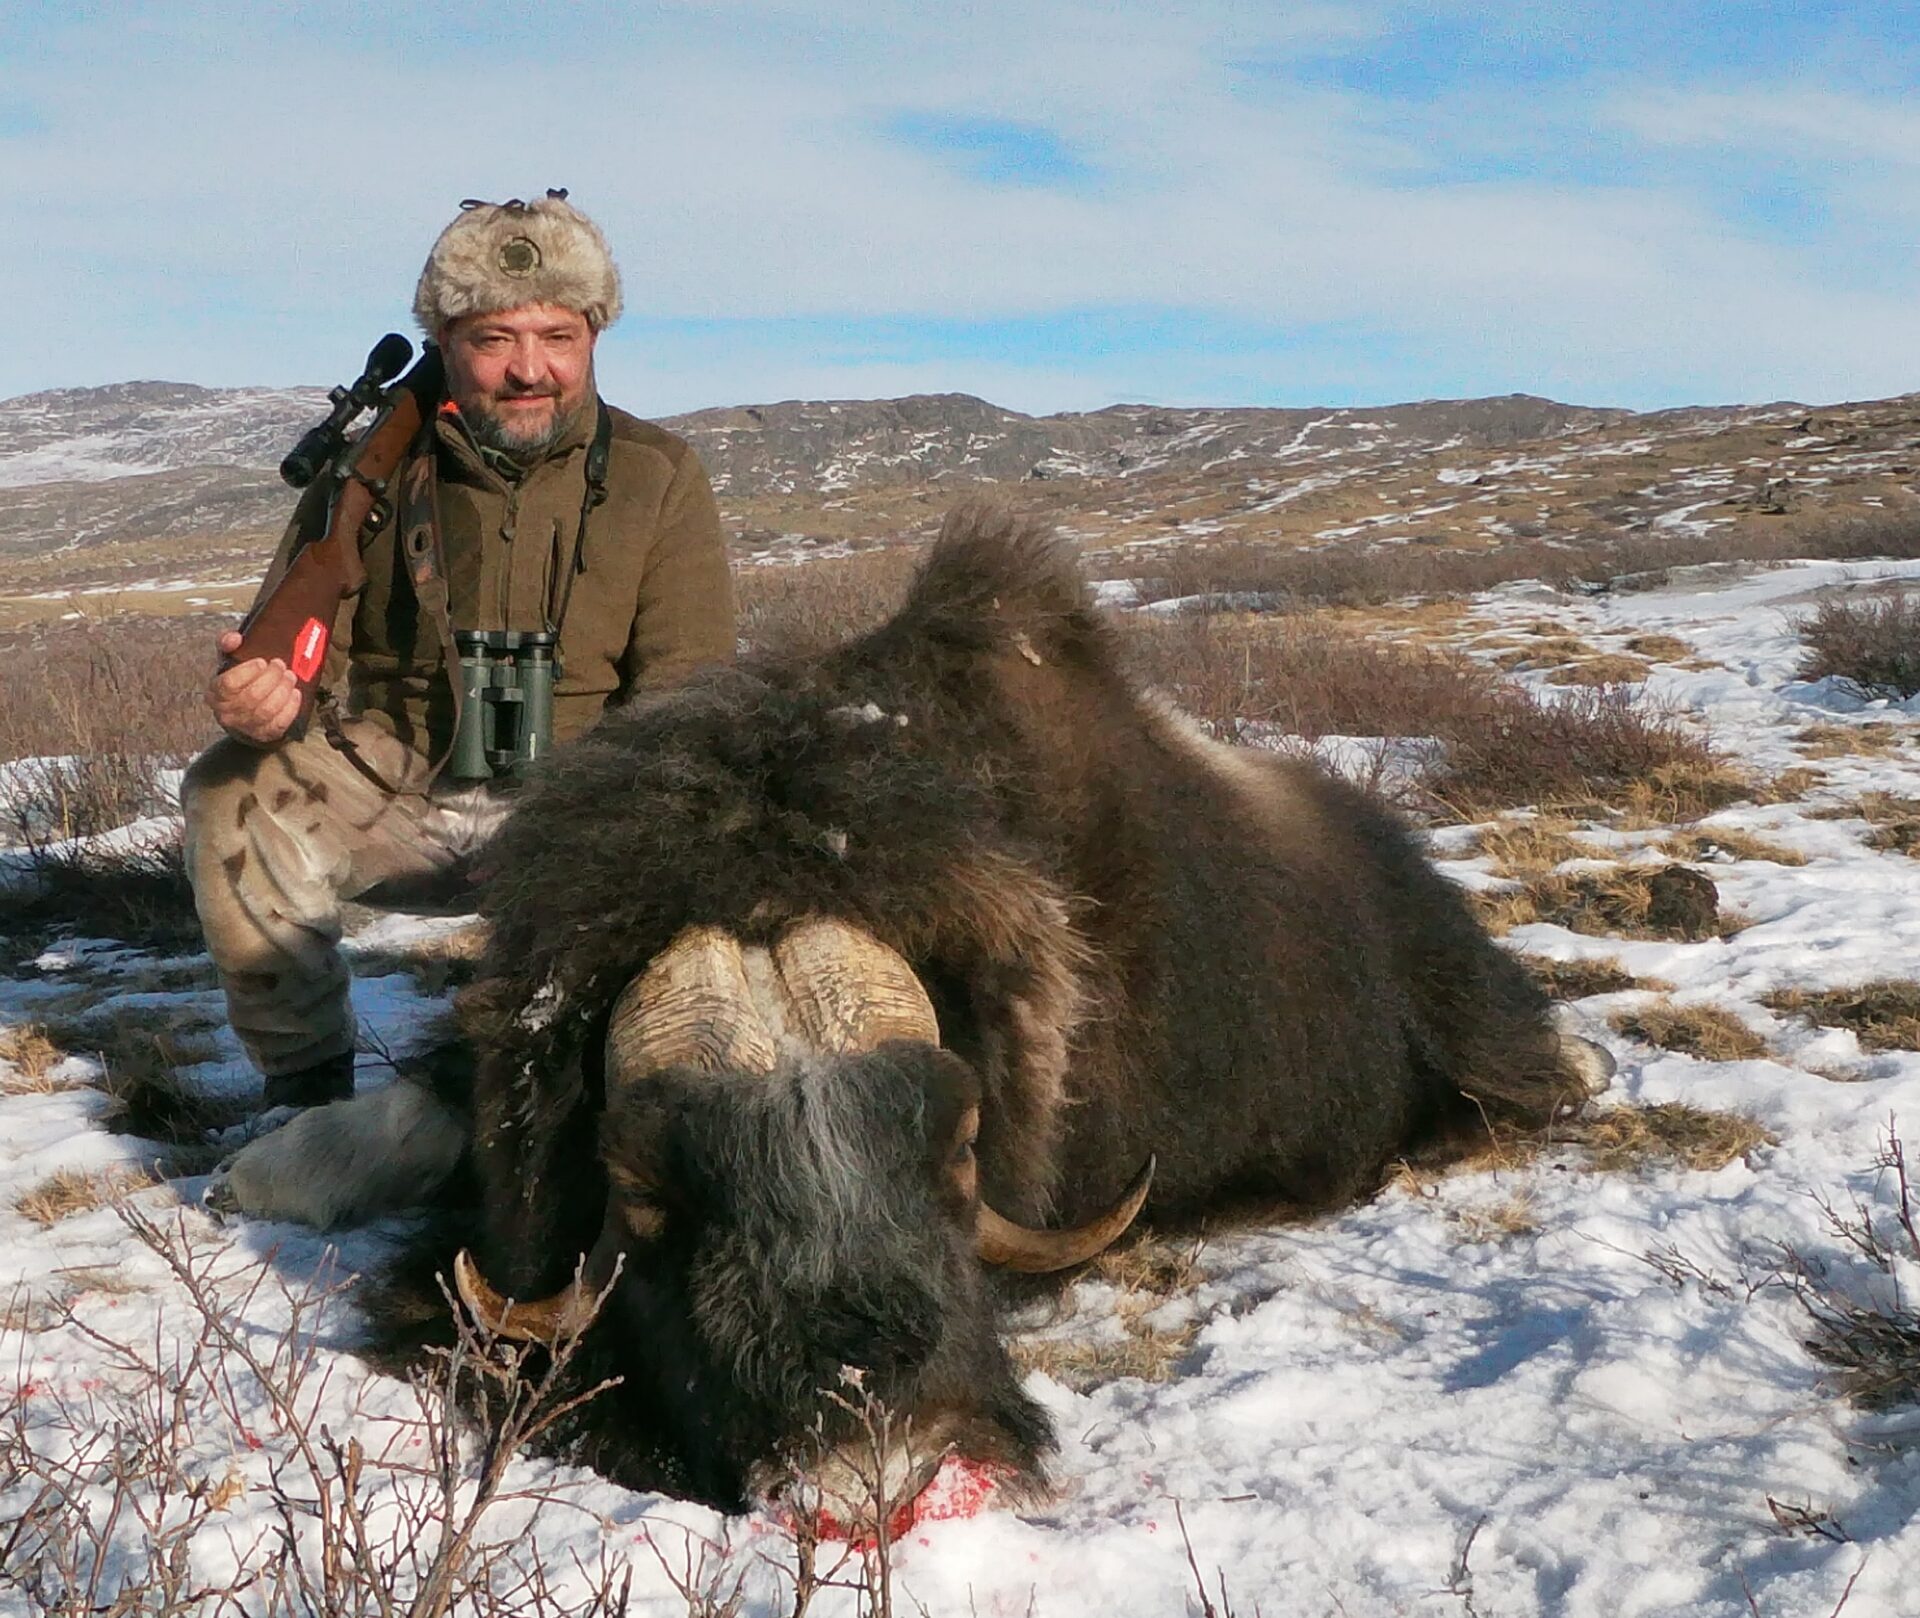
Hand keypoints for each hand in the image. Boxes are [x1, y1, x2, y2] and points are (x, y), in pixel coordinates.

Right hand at [207, 629, 302, 744]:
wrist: (242, 712)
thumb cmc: (237, 682)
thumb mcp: (228, 660)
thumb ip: (227, 643)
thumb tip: (234, 638)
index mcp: (215, 693)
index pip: (229, 684)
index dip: (248, 671)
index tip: (262, 661)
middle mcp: (227, 713)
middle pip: (252, 696)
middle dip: (271, 678)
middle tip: (281, 665)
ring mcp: (246, 726)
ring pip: (267, 710)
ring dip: (283, 691)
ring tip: (290, 677)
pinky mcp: (263, 734)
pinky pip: (279, 723)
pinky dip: (291, 708)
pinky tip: (295, 694)